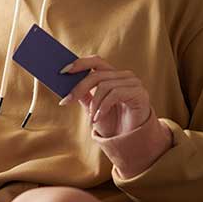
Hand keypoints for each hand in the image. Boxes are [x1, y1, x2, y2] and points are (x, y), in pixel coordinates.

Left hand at [60, 55, 169, 175]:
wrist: (129, 140)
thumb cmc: (112, 122)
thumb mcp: (93, 107)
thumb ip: (83, 94)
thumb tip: (65, 84)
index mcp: (112, 75)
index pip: (95, 61)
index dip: (79, 63)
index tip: (62, 71)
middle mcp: (124, 75)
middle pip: (97, 74)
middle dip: (79, 88)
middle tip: (66, 100)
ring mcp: (133, 83)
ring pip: (105, 86)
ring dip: (94, 104)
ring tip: (91, 118)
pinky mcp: (139, 93)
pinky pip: (115, 94)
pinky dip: (103, 107)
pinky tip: (98, 118)